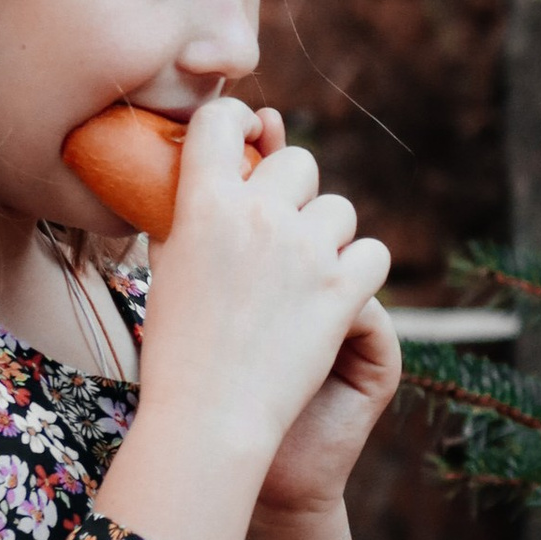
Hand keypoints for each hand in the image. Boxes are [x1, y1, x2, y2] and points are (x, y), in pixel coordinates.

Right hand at [96, 103, 393, 539]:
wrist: (208, 419)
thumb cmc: (176, 350)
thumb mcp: (167, 266)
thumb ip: (187, 214)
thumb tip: (206, 176)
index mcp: (202, 203)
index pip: (223, 120)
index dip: (239, 121)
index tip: (248, 136)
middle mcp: (256, 214)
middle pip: (298, 161)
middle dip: (294, 191)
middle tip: (281, 232)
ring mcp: (303, 250)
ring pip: (340, 209)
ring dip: (329, 237)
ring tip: (304, 278)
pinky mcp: (341, 290)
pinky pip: (373, 253)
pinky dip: (361, 275)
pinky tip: (338, 298)